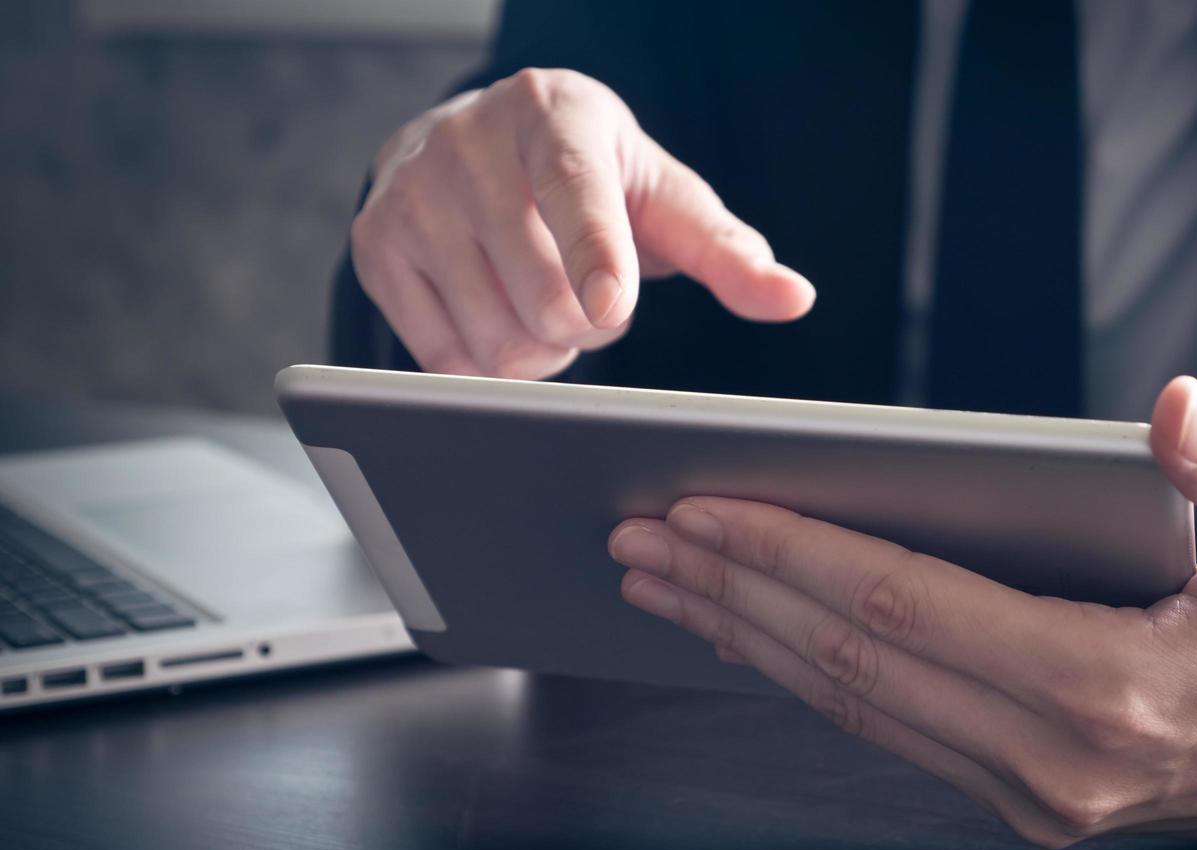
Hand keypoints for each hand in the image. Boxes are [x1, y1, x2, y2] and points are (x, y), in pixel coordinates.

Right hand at [351, 68, 814, 378]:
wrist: (480, 144)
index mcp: (552, 113)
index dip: (595, 257)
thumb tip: (793, 297)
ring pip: (493, 339)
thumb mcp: (661, 197)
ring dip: (539, 351)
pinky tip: (497, 314)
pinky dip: (486, 362)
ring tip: (542, 300)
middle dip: (586, 326)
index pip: (575, 194)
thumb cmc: (592, 178)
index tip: (611, 306)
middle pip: (541, 296)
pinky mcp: (375, 247)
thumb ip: (726, 250)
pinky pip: (442, 358)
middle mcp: (468, 143)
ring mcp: (410, 196)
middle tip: (590, 296)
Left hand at [608, 377, 1196, 846]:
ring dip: (750, 638)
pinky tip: (753, 635)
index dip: (791, 553)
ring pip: (855, 707)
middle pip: (851, 664)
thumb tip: (1174, 409)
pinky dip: (809, 676)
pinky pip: (890, 729)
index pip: (903, 609)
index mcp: (1109, 689)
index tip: (697, 509)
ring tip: (666, 583)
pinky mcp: (1035, 797)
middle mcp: (1057, 760)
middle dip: (734, 594)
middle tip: (637, 538)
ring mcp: (1040, 794)